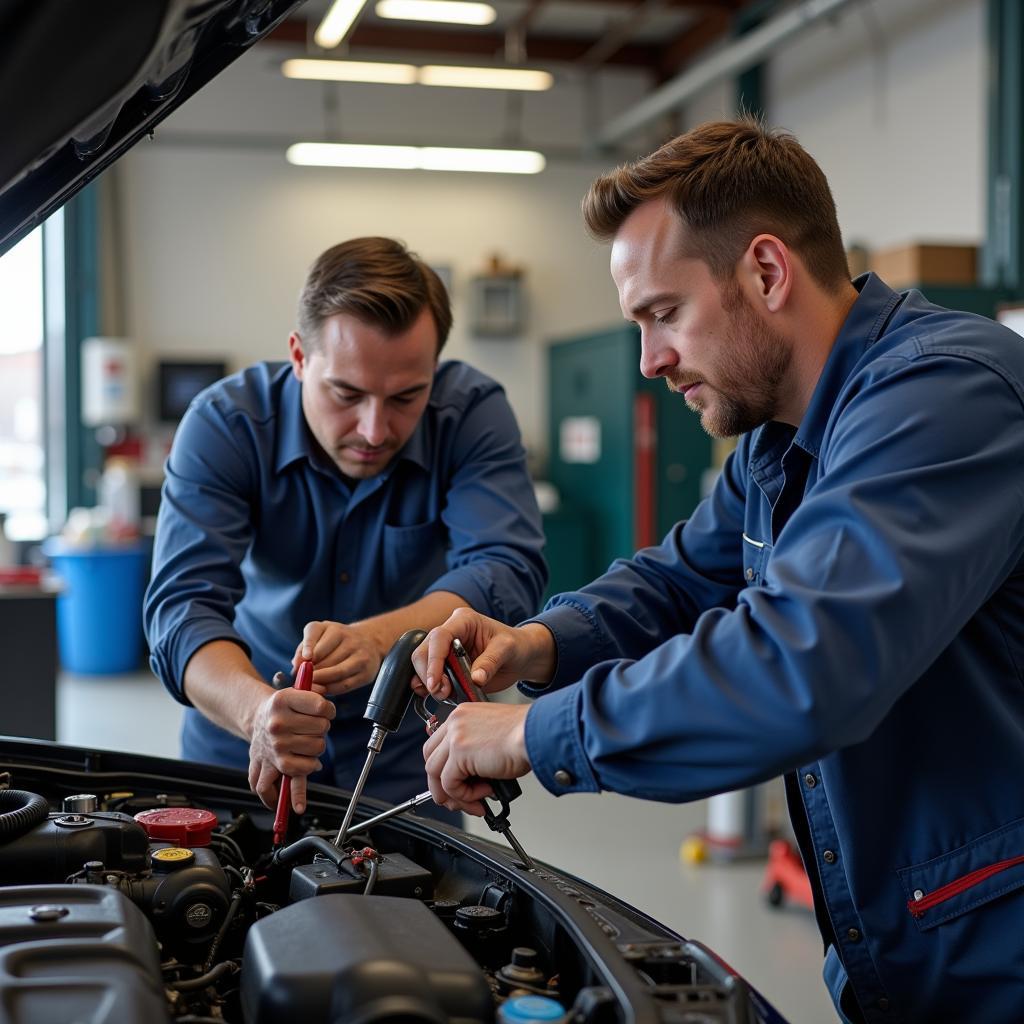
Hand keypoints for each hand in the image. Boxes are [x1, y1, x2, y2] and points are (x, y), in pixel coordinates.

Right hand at [247, 686, 335, 812]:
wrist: (258, 721)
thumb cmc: (285, 708)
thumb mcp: (296, 692)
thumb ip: (316, 696)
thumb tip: (329, 710)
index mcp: (283, 700)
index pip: (321, 706)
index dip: (329, 709)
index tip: (325, 711)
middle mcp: (277, 724)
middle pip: (322, 727)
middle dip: (322, 726)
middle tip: (311, 725)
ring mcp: (276, 746)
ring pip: (318, 747)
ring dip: (318, 745)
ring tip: (306, 739)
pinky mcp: (276, 764)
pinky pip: (304, 769)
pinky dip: (310, 768)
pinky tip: (305, 764)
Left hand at [292, 620, 381, 695]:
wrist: (369, 642)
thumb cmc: (335, 643)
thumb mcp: (318, 639)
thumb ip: (303, 651)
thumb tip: (296, 668)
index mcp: (332, 628)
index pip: (315, 633)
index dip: (308, 646)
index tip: (306, 659)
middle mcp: (348, 637)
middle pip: (326, 658)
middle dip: (311, 672)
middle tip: (302, 681)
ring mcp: (360, 654)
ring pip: (337, 672)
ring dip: (321, 681)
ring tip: (311, 687)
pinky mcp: (366, 671)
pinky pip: (346, 684)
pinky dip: (332, 689)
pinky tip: (324, 689)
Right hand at [411, 608, 555, 698]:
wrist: (520, 656)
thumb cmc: (515, 646)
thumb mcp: (508, 650)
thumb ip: (490, 662)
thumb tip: (475, 678)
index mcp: (463, 621)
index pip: (439, 636)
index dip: (434, 660)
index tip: (436, 682)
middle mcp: (450, 633)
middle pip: (423, 651)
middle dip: (429, 674)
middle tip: (443, 692)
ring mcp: (445, 650)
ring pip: (422, 665)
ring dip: (429, 683)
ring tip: (446, 695)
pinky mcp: (445, 666)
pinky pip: (428, 676)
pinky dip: (430, 688)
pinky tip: (441, 695)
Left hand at [422, 702, 530, 815]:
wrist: (537, 732)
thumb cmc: (525, 735)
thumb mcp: (492, 738)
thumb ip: (474, 753)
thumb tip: (468, 781)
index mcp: (462, 715)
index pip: (438, 746)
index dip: (444, 770)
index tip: (456, 785)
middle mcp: (455, 721)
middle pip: (431, 759)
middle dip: (442, 786)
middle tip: (458, 800)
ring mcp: (455, 735)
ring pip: (435, 774)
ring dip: (455, 795)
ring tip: (474, 802)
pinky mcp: (459, 752)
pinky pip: (450, 784)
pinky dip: (465, 796)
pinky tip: (484, 794)